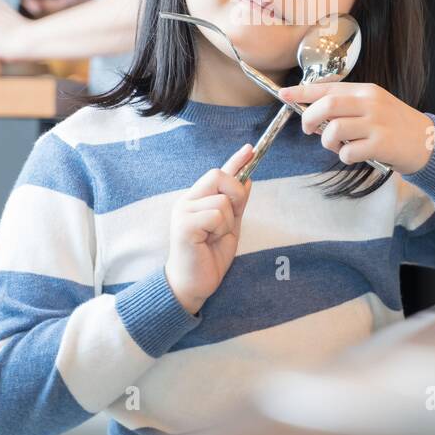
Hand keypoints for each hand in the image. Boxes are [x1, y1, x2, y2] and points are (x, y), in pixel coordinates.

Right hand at [165, 143, 253, 315]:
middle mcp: (187, 201)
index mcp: (196, 200)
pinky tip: (208, 241)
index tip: (251, 148)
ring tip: (214, 237)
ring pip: (222, 200)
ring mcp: (183, 211)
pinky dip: (220, 229)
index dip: (235, 160)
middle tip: (233, 216)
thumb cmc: (209, 257)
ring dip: (228, 221)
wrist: (192, 285)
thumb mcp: (229, 226)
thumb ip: (236, 204)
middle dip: (235, 193)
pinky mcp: (184, 224)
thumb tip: (247, 179)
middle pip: (218, 176)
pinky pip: (216, 215)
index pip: (218, 173)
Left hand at [278, 81, 434, 175]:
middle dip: (310, 118)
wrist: (427, 142)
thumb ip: (348, 106)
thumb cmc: (395, 126)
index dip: (302, 92)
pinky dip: (344, 157)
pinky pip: (348, 152)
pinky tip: (355, 155)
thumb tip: (314, 111)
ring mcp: (377, 123)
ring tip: (338, 146)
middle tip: (309, 130)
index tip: (284, 94)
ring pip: (334, 130)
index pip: (328, 87)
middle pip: (328, 106)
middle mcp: (371, 103)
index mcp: (366, 91)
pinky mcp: (381, 144)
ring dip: (328, 142)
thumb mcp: (374, 106)